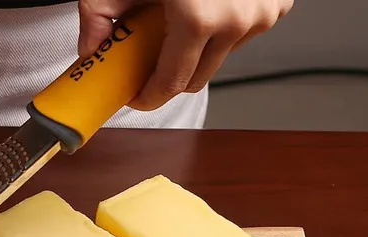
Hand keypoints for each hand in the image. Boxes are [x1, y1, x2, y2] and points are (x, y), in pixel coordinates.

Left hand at [78, 0, 292, 109]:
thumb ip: (100, 14)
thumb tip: (89, 49)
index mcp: (198, 20)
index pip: (172, 83)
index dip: (149, 97)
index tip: (138, 96)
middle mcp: (235, 22)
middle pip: (197, 78)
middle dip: (171, 75)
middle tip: (152, 60)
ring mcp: (261, 14)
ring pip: (221, 56)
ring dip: (200, 49)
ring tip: (181, 22)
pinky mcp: (278, 4)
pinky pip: (244, 32)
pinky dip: (224, 27)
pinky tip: (210, 6)